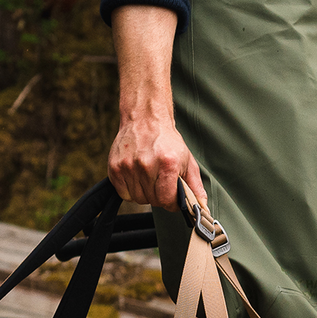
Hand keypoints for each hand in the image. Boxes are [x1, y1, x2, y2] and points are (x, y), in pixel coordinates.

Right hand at [109, 4, 207, 210]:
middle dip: (159, 192)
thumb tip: (205, 210)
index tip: (174, 192)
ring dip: (144, 188)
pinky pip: (121, 190)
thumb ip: (195, 183)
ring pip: (136, 196)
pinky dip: (129, 185)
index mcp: (170, 159)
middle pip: (152, 200)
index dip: (173, 200)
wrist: (142, 107)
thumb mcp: (188, 155)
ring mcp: (127, 162)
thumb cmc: (170, 132)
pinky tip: (137, 168)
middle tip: (161, 174)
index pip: (169, 201)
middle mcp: (148, 161)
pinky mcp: (111, 164)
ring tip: (150, 168)